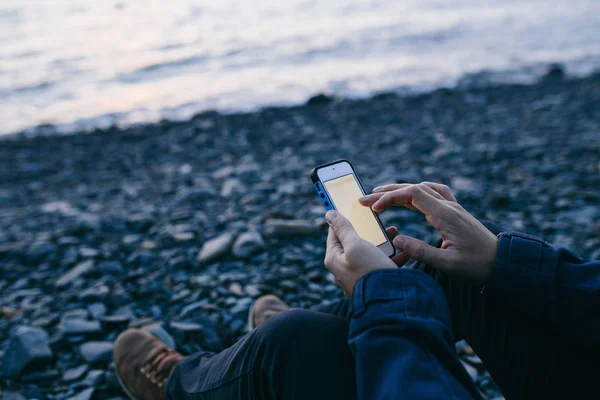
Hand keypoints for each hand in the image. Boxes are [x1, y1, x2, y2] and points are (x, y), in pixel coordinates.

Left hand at [324, 210, 397, 296]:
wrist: (388, 301)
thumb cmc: (369, 271)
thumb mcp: (355, 245)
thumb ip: (343, 228)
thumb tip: (328, 214)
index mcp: (334, 258)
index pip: (334, 232)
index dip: (343, 219)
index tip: (353, 209)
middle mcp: (343, 268)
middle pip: (353, 242)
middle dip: (368, 231)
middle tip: (379, 222)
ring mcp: (358, 276)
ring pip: (370, 253)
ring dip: (383, 242)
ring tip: (394, 234)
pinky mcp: (373, 282)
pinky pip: (381, 265)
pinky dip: (392, 257)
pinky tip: (403, 251)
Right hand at [359, 182, 497, 282]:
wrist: (503, 264)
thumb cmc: (477, 267)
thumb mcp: (448, 264)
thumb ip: (421, 251)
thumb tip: (396, 239)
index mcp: (446, 215)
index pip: (412, 194)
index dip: (390, 197)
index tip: (373, 209)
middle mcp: (449, 206)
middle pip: (414, 188)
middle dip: (387, 192)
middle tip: (365, 199)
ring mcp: (453, 207)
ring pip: (423, 189)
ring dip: (400, 189)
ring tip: (380, 195)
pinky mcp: (455, 212)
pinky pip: (433, 193)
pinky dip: (417, 191)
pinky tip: (409, 197)